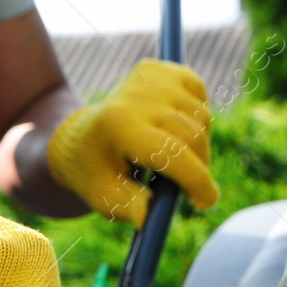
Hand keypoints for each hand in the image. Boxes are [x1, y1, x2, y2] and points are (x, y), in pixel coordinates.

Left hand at [47, 60, 218, 227]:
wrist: (80, 136)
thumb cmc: (95, 173)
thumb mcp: (104, 198)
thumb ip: (129, 207)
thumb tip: (149, 218)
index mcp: (119, 127)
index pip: (172, 152)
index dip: (197, 181)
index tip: (206, 202)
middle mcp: (136, 97)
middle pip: (193, 137)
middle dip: (200, 169)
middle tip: (191, 189)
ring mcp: (150, 78)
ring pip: (201, 118)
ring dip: (199, 146)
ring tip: (174, 159)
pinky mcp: (161, 69)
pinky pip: (200, 96)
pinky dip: (197, 117)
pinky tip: (176, 129)